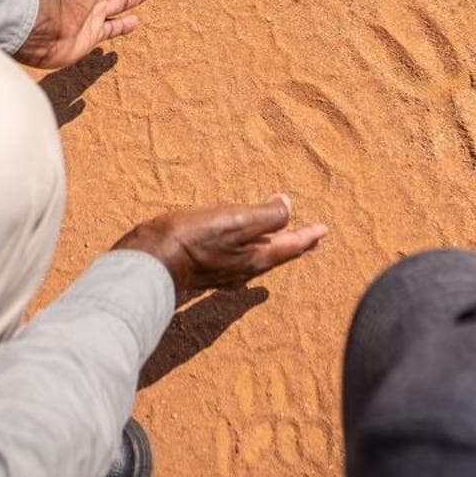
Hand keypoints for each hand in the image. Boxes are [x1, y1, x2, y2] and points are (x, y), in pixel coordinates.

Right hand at [116, 195, 327, 294]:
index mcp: (256, 258)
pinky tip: (240, 248)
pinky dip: (248, 248)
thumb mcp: (236, 219)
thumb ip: (267, 215)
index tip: (323, 229)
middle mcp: (244, 269)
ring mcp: (224, 271)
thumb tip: (287, 205)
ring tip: (279, 238)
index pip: (291, 245)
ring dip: (272, 245)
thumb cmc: (194, 238)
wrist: (152, 260)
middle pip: (276, 254)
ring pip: (258, 257)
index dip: (308, 235)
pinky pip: (237, 257)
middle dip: (294, 243)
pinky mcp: (206, 267)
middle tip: (310, 237)